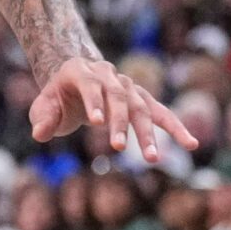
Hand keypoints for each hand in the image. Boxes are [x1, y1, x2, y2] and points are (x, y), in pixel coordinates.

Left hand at [28, 56, 195, 163]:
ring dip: (147, 133)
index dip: (94, 101)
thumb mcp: (44, 105)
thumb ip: (43, 118)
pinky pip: (161, 113)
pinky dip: (175, 127)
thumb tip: (40, 134)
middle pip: (119, 97)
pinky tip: (191, 144)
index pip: (90, 84)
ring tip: (154, 159)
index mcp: (81, 70)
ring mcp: (128, 86)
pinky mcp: (142, 99)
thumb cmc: (58, 98)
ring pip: (141, 107)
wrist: (77, 81)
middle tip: (119, 148)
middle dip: (120, 123)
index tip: (96, 122)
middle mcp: (108, 75)